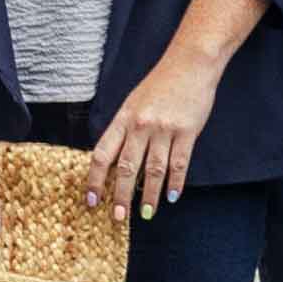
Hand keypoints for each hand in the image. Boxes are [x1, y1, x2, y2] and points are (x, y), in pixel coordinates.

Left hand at [88, 47, 231, 217]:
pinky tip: (173, 196)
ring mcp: (165, 129)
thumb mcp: (133, 104)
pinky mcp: (188, 131)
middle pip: (127, 168)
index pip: (103, 155)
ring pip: (153, 170)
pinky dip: (176, 182)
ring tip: (145, 213)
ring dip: (148, 195)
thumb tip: (117, 164)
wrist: (190, 64)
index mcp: (123, 119)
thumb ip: (125, 131)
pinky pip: (180, 163)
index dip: (95, 180)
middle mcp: (141, 125)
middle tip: (118, 217)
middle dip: (120, 196)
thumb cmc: (160, 85)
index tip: (92, 200)